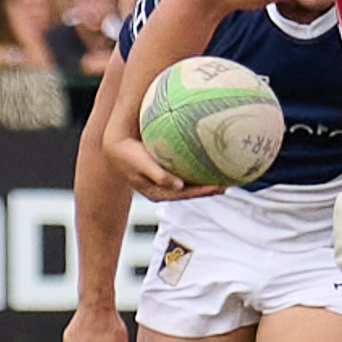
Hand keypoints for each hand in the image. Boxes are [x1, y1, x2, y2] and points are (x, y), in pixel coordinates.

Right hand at [103, 136, 225, 203]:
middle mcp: (163, 189)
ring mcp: (164, 181)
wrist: (114, 146)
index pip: (185, 195)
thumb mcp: (141, 165)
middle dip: (209, 188)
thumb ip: (159, 175)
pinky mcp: (165, 171)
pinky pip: (184, 172)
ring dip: (205, 181)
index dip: (202, 192)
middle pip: (190, 191)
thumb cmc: (126, 154)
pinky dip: (196, 169)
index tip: (218, 187)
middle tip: (227, 183)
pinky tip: (209, 161)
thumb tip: (178, 185)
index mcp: (158, 192)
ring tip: (223, 175)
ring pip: (189, 184)